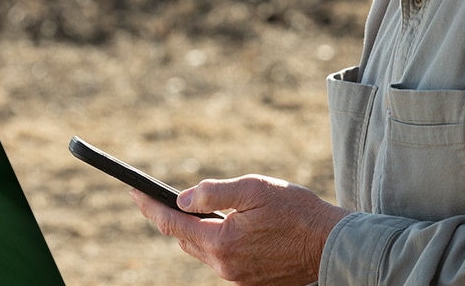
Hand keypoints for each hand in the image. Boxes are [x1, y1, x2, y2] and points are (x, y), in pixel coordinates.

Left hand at [131, 175, 348, 284]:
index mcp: (222, 242)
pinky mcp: (251, 280)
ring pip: (202, 251)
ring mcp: (238, 277)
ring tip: (184, 211)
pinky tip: (218, 228)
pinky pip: (221, 259)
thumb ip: (214, 193)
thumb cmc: (296, 211)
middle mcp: (225, 266)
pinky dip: (212, 241)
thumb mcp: (254, 189)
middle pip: (184, 239)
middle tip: (151, 198)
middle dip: (167, 218)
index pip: (173, 224)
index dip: (150, 207)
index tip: (133, 192)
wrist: (331, 244)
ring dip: (191, 231)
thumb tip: (182, 198)